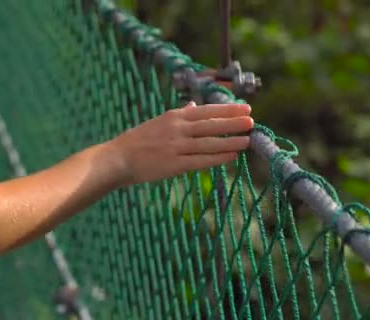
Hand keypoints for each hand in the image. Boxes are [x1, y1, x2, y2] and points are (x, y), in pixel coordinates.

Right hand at [108, 102, 253, 185]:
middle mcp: (177, 129)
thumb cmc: (138, 141)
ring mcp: (176, 147)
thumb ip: (178, 115)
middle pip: (211, 124)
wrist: (117, 159)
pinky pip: (201, 160)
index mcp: (174, 116)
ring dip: (230, 141)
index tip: (245, 108)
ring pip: (209, 143)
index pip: (206, 111)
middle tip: (252, 121)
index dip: (227, 110)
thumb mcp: (158, 122)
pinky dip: (218, 157)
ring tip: (247, 140)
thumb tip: (193, 106)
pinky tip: (232, 156)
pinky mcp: (174, 164)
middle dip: (233, 123)